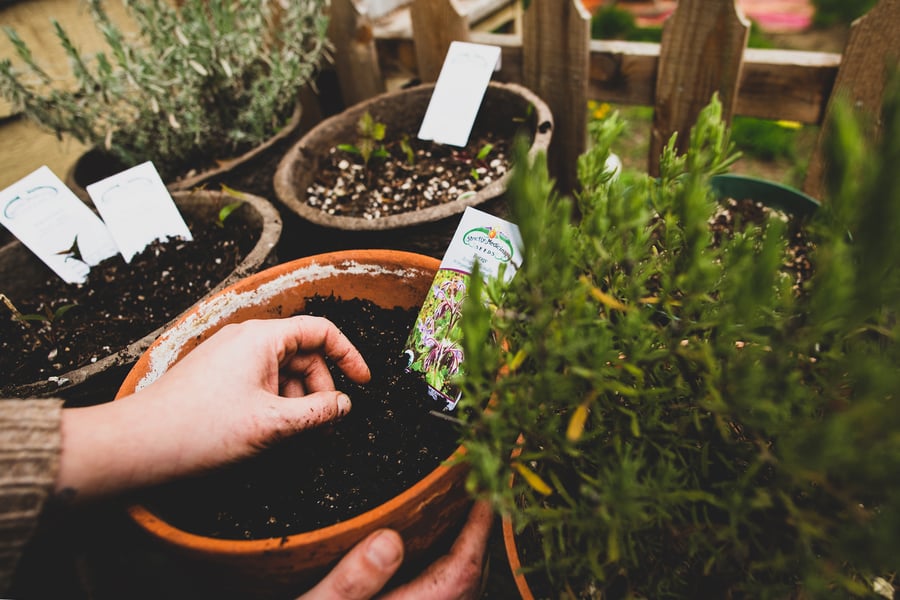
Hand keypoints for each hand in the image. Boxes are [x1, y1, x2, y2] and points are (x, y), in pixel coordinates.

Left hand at [56, 316, 370, 500]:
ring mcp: (230, 356)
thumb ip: (318, 412)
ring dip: (297, 398)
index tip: (363, 383)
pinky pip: (260, 380)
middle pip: (303, 353)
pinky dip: (275, 401)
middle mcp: (246, 339)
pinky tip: (270, 430)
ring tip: (292, 432)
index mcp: (262, 337)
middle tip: (324, 422)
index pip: (321, 331)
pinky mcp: (218, 375)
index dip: (349, 355)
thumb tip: (344, 405)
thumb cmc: (201, 429)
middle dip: (321, 386)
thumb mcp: (273, 423)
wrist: (139, 444)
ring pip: (282, 370)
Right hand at [300, 500, 493, 599]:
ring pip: (461, 595)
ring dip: (465, 557)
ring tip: (462, 519)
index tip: (484, 494)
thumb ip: (349, 583)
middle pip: (469, 583)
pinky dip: (448, 574)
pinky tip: (432, 555)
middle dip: (479, 539)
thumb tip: (389, 540)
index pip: (461, 572)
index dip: (478, 530)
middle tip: (480, 496)